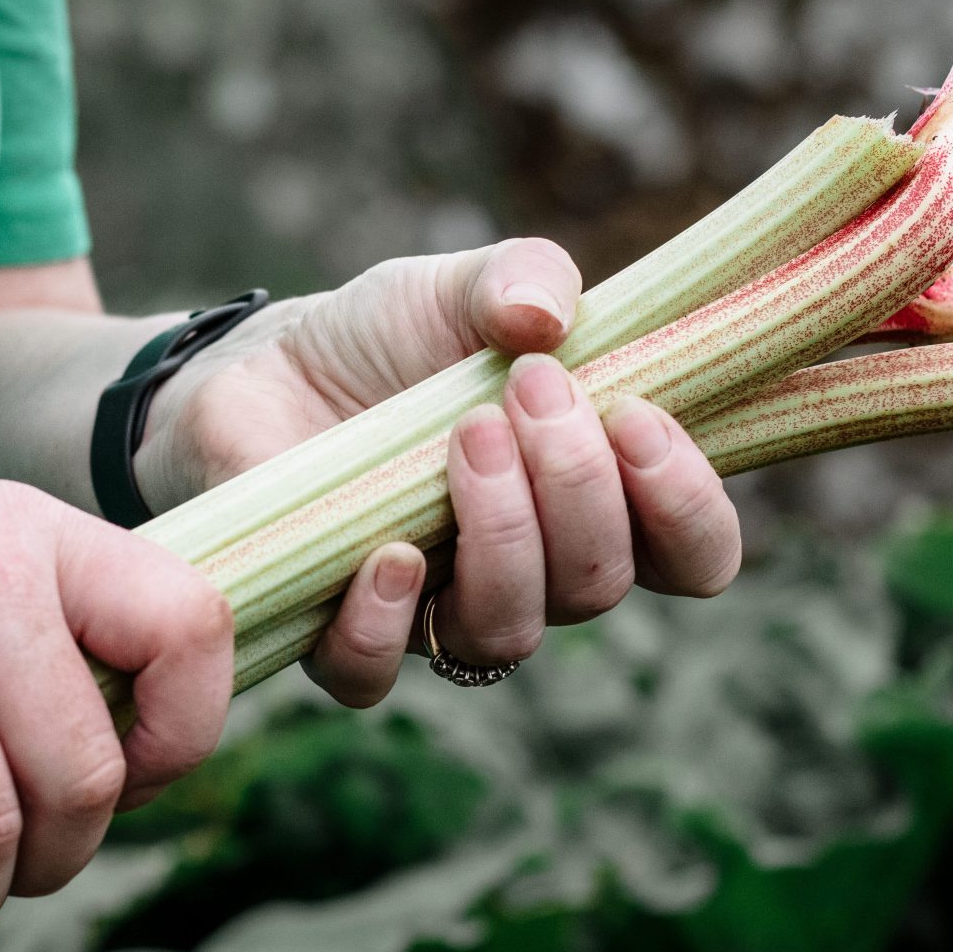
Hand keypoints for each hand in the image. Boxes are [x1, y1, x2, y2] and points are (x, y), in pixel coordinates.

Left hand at [134, 238, 741, 705]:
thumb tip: (546, 313)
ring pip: (509, 633)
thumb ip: (521, 278)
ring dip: (504, 536)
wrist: (261, 364)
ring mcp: (438, 609)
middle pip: (600, 583)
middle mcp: (531, 570)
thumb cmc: (388, 336)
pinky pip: (377, 673)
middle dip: (579, 485)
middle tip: (532, 388)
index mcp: (591, 498)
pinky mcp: (339, 628)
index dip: (688, 509)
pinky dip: (386, 622)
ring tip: (467, 433)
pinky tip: (387, 550)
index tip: (640, 416)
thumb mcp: (459, 285)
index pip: (691, 556)